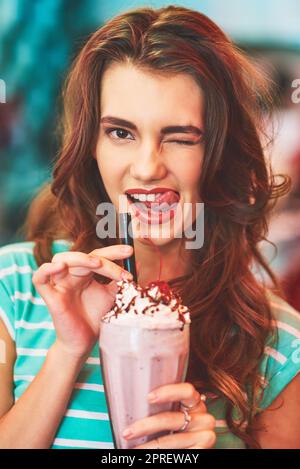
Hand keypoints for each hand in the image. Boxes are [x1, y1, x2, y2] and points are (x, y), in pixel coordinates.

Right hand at [32, 245, 132, 359]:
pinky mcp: (50, 296)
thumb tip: (137, 264)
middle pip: (84, 256)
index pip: (97, 255)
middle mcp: (71, 274)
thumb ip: (120, 280)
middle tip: (121, 267)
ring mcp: (59, 283)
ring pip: (62, 259)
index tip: (130, 252)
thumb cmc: (95, 317)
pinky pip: (39, 278)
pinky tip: (59, 267)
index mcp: (85, 272)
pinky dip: (46, 269)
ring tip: (98, 264)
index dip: (113, 251)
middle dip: (104, 258)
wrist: (84, 342)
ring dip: (80, 258)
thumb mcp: (112, 295)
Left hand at [123, 383, 215, 448]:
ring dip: (148, 447)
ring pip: (170, 440)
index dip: (168, 392)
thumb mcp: (175, 415)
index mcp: (195, 403)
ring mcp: (205, 436)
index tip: (148, 397)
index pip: (187, 391)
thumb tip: (133, 401)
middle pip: (171, 418)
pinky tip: (147, 456)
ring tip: (132, 450)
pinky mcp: (202, 452)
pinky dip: (159, 455)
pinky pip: (176, 454)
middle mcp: (204, 418)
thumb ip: (164, 407)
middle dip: (146, 426)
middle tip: (128, 432)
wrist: (192, 450)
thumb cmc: (178, 430)